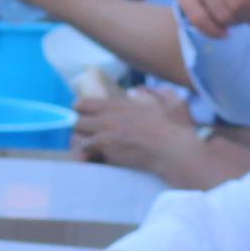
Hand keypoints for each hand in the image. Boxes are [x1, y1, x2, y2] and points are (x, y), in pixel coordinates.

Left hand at [73, 86, 197, 173]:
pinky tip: (95, 159)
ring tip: (89, 149)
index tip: (84, 115)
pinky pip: (84, 151)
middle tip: (87, 135)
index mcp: (119, 105)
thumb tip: (134, 91)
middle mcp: (107, 117)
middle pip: (76, 121)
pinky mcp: (106, 150)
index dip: (80, 110)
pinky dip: (86, 156)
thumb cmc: (173, 127)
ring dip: (81, 143)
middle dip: (80, 129)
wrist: (172, 150)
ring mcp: (105, 134)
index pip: (84, 103)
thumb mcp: (167, 101)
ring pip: (76, 138)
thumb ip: (149, 93)